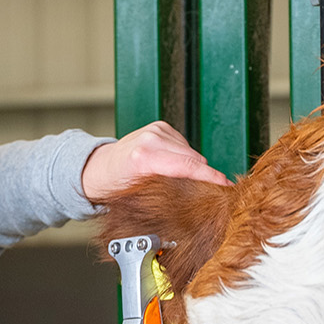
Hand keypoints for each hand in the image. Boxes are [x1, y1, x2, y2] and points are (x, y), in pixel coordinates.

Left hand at [82, 121, 232, 201]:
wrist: (98, 167)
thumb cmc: (115, 185)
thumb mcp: (141, 196)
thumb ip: (170, 193)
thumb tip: (197, 197)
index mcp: (145, 157)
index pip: (188, 165)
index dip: (210, 177)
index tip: (225, 184)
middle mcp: (151, 138)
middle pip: (194, 159)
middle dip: (203, 175)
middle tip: (205, 193)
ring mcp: (156, 130)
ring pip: (191, 152)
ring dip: (191, 166)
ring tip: (175, 179)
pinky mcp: (160, 126)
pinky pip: (184, 145)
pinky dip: (183, 157)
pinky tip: (170, 165)